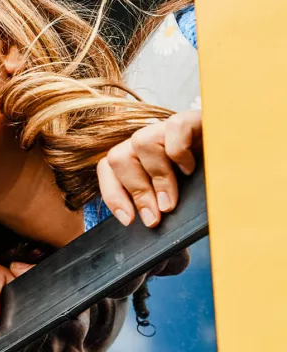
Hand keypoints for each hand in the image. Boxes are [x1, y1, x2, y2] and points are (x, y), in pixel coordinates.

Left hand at [97, 109, 201, 227]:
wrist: (244, 158)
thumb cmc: (208, 183)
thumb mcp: (179, 199)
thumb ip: (159, 208)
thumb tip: (151, 232)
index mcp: (139, 158)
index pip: (107, 168)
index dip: (112, 194)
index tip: (128, 220)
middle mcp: (149, 140)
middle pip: (118, 157)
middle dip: (136, 192)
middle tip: (156, 217)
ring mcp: (167, 128)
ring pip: (140, 142)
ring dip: (157, 177)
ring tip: (171, 200)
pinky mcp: (192, 119)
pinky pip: (174, 128)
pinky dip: (180, 153)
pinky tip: (190, 169)